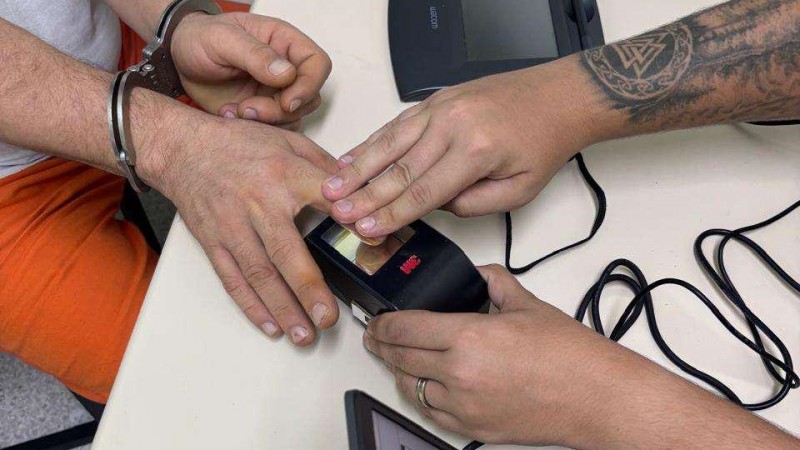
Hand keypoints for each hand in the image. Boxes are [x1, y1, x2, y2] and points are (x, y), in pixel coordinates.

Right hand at [140, 114, 339, 345]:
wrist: (182, 147)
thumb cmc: (236, 143)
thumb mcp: (288, 140)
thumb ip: (324, 166)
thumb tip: (358, 189)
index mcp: (283, 174)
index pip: (325, 199)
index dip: (349, 219)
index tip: (372, 242)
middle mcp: (257, 203)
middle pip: (286, 252)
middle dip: (308, 290)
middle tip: (327, 318)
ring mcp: (232, 226)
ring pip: (259, 274)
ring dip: (282, 309)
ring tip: (303, 334)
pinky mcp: (213, 242)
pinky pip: (232, 279)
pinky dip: (251, 305)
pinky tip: (269, 325)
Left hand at [171, 11, 331, 129]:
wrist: (177, 60)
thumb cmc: (199, 39)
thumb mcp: (222, 39)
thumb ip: (255, 55)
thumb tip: (286, 73)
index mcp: (283, 42)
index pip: (318, 64)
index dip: (309, 85)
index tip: (286, 101)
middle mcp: (285, 68)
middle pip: (309, 96)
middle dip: (281, 110)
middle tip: (249, 108)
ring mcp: (275, 91)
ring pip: (294, 116)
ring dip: (267, 121)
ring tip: (236, 110)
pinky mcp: (263, 110)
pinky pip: (276, 128)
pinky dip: (256, 130)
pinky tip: (231, 115)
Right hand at [321, 61, 598, 237]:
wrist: (556, 97)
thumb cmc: (541, 141)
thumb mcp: (518, 191)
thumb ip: (472, 205)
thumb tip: (433, 207)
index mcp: (474, 152)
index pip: (422, 192)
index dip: (389, 214)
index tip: (365, 228)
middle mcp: (452, 125)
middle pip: (397, 168)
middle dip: (363, 194)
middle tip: (335, 212)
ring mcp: (440, 108)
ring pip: (389, 142)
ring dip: (357, 167)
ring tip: (331, 187)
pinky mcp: (435, 100)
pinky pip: (396, 124)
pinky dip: (371, 141)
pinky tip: (352, 156)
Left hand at [362, 265, 663, 446]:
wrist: (596, 398)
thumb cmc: (570, 357)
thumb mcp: (527, 304)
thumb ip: (494, 282)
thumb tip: (478, 275)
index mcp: (469, 337)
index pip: (404, 328)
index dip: (382, 323)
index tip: (377, 320)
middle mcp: (460, 374)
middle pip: (399, 358)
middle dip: (382, 345)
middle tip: (376, 336)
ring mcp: (464, 405)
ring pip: (410, 388)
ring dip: (400, 371)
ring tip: (399, 358)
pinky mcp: (472, 428)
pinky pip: (431, 412)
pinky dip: (422, 396)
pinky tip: (426, 384)